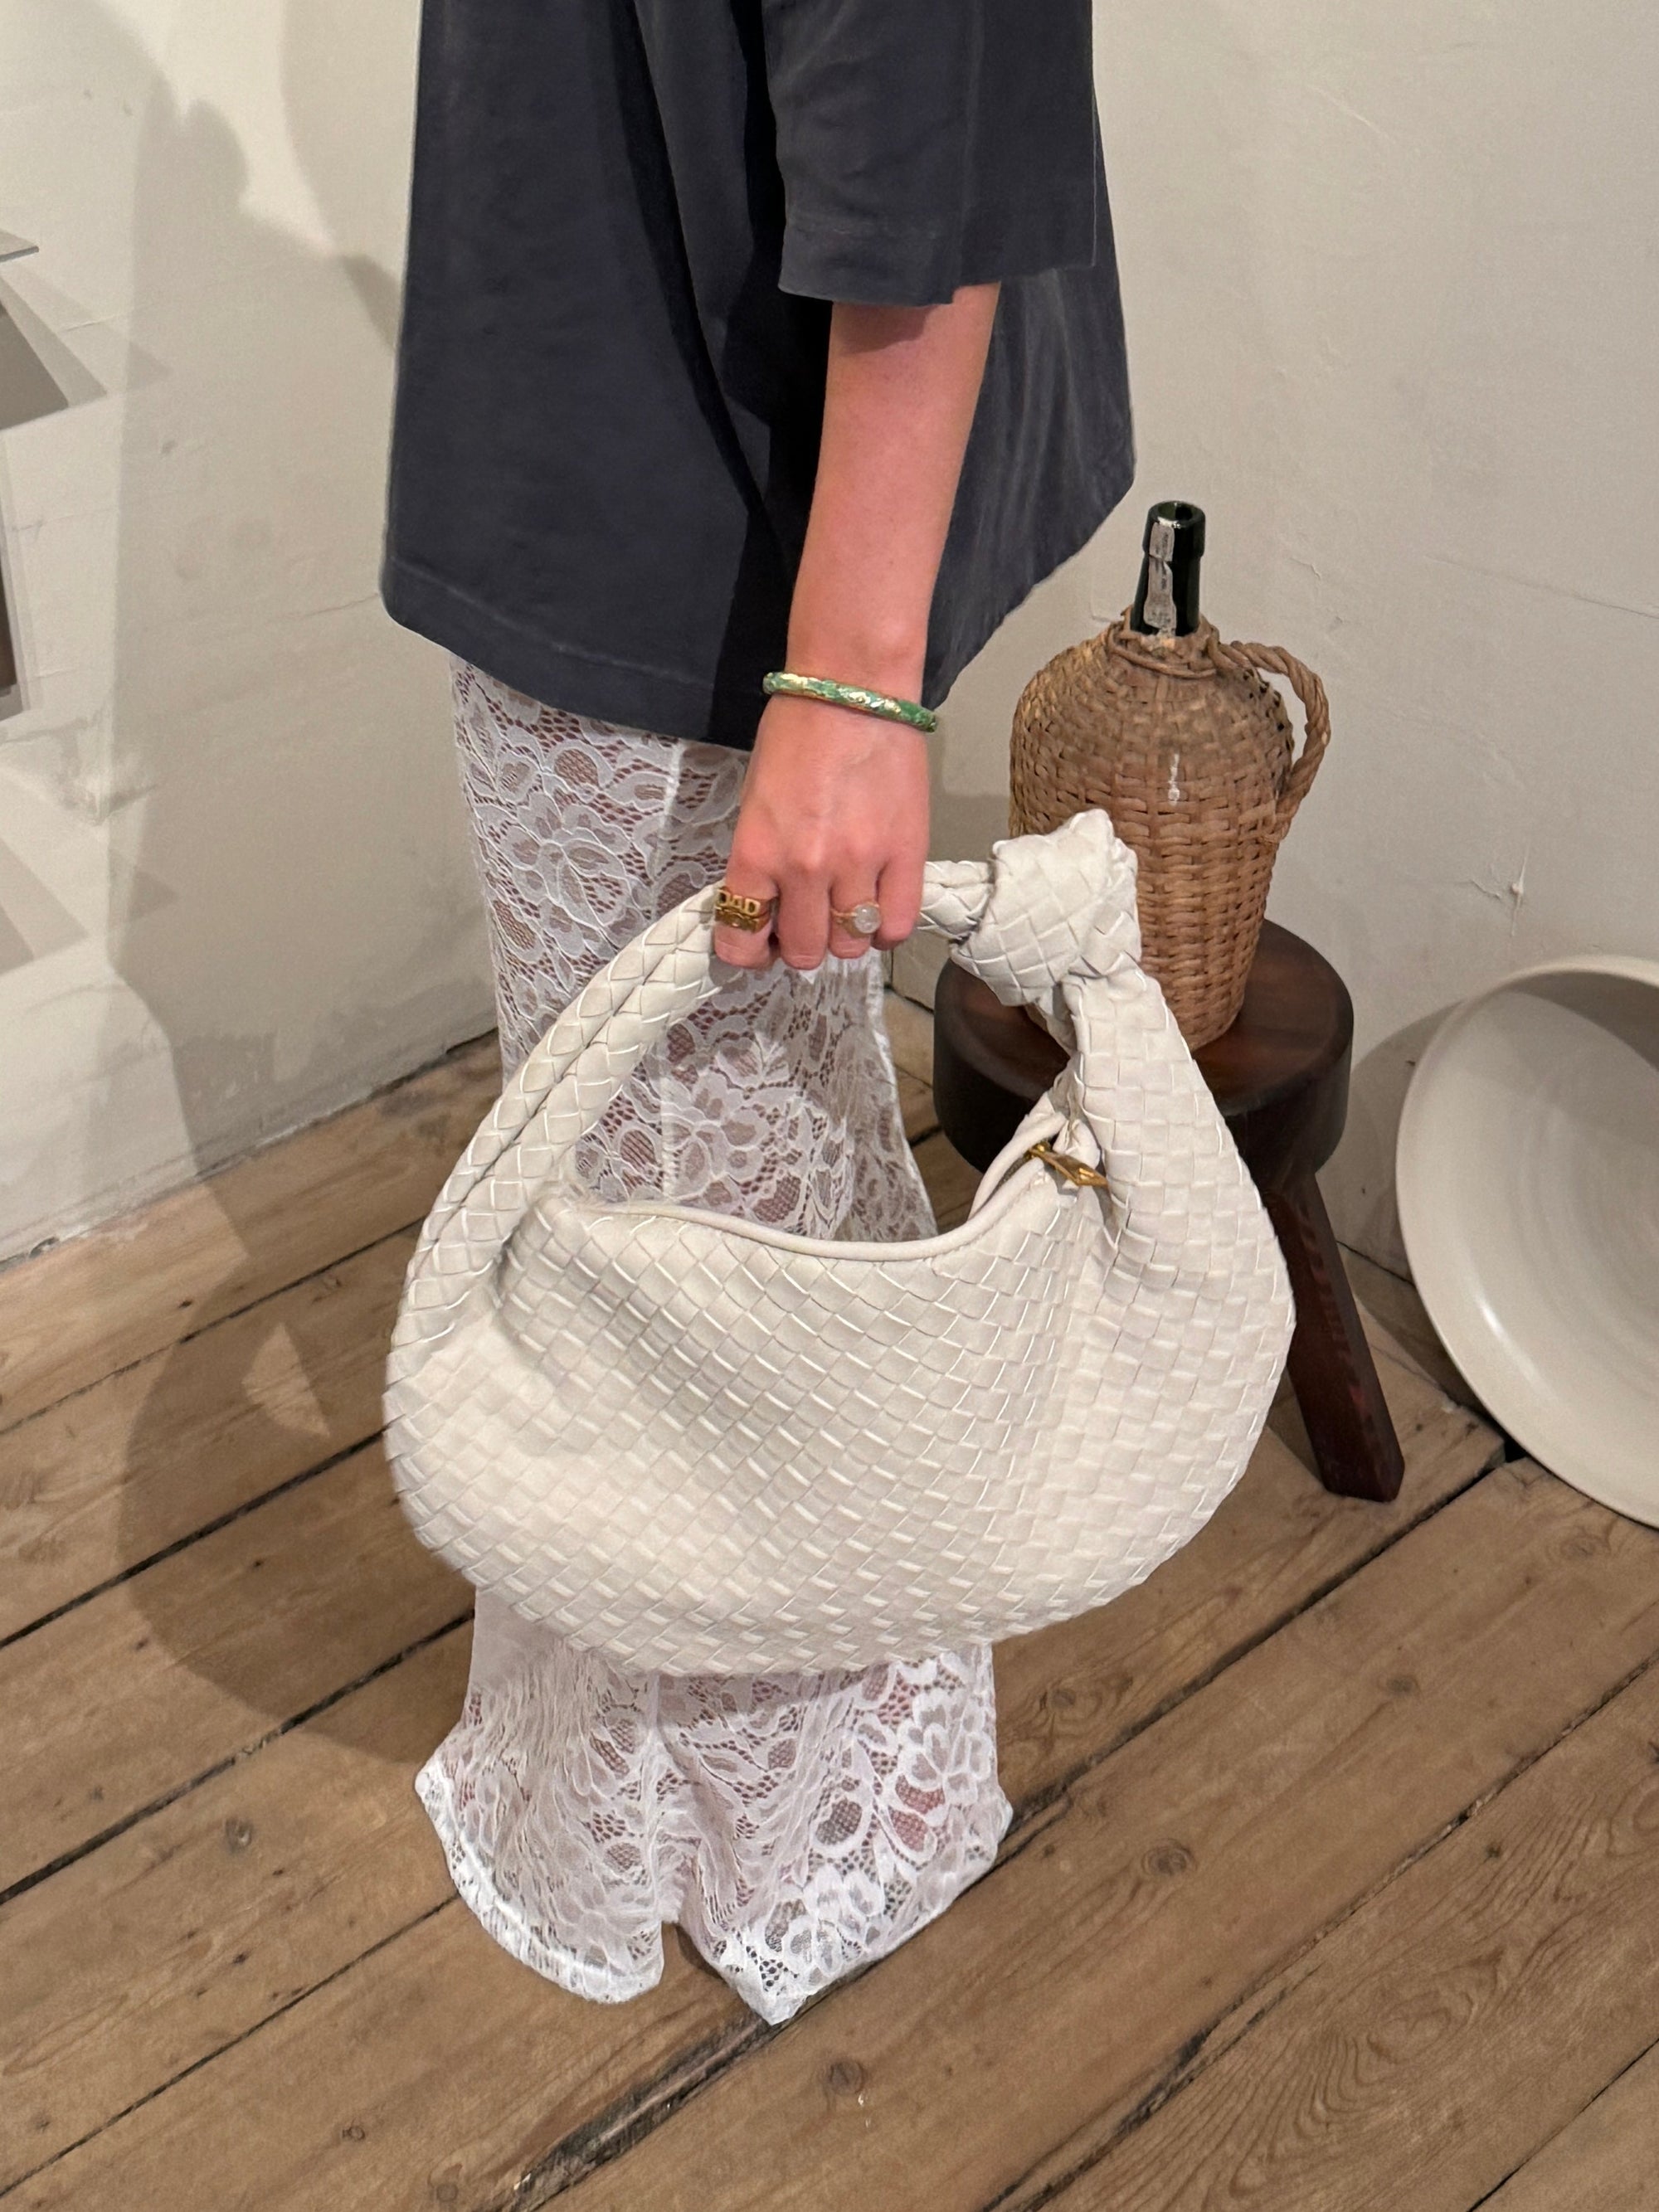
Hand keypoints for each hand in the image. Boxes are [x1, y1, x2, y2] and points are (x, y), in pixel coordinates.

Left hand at [712, 692, 929, 971]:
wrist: (852, 689)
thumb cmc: (796, 736)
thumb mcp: (754, 803)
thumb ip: (759, 862)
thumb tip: (769, 909)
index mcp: (757, 851)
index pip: (743, 940)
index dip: (749, 952)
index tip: (759, 943)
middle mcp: (806, 867)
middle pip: (806, 953)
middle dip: (801, 943)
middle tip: (805, 919)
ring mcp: (860, 863)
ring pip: (851, 945)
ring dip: (844, 935)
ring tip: (843, 907)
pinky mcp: (906, 853)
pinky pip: (896, 926)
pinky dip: (883, 929)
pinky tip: (875, 906)